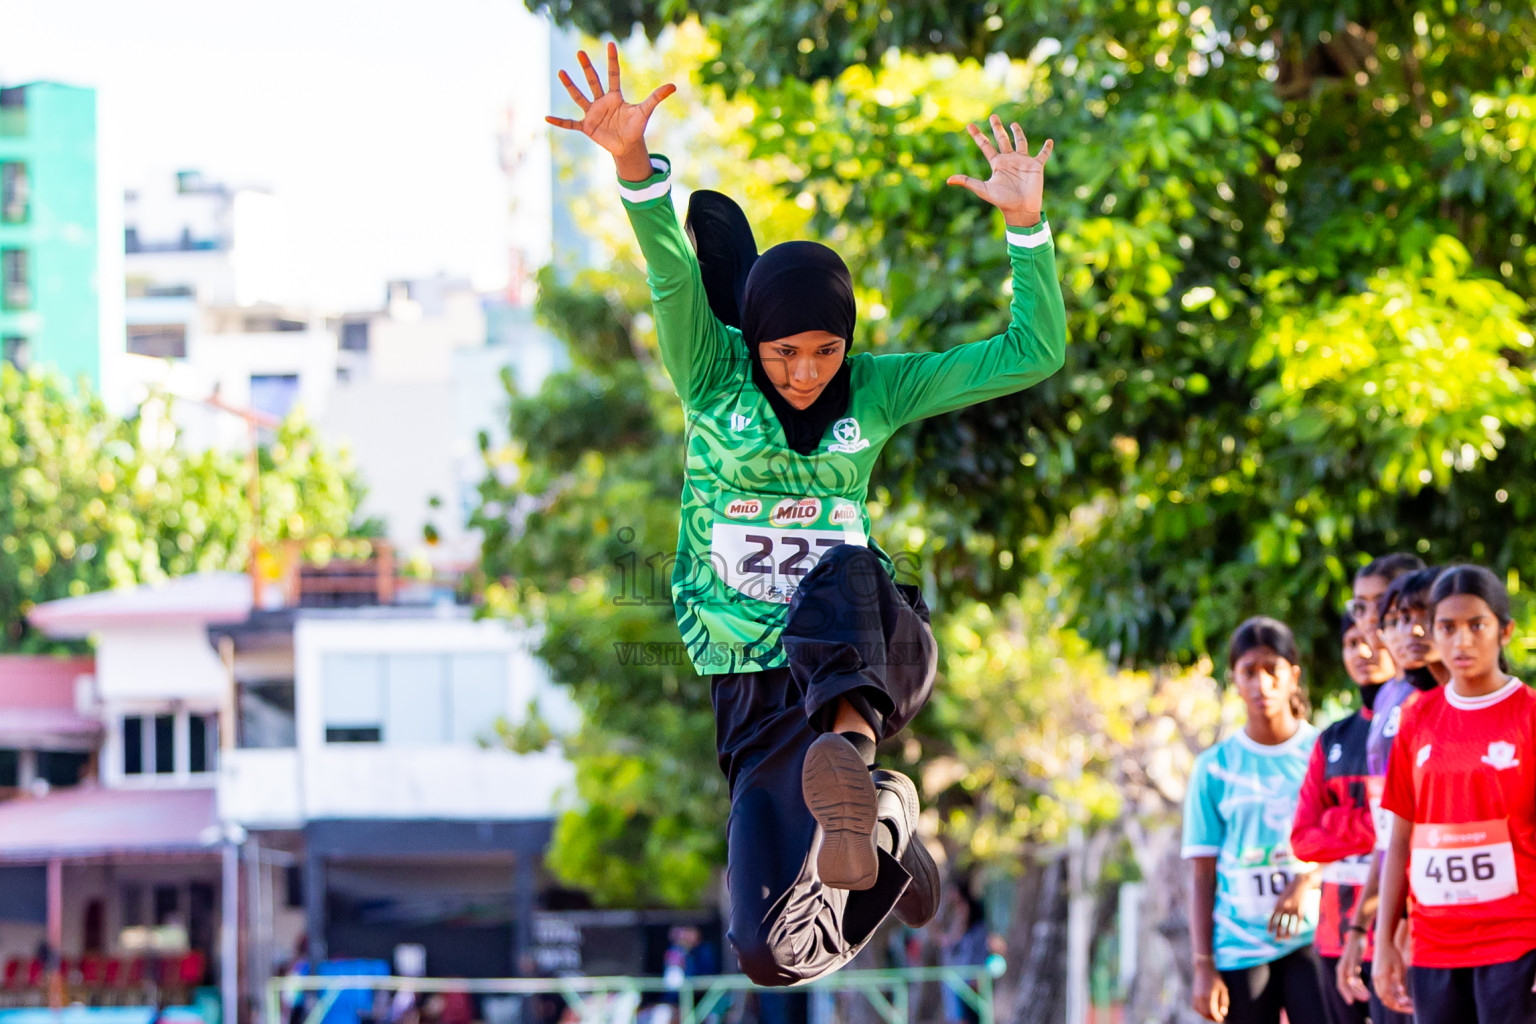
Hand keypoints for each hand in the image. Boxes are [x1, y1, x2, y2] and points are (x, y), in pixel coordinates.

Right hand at [546, 42, 675, 178]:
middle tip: (580, 52)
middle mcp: (601, 101)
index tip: (610, 44)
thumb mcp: (645, 111)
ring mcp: (592, 113)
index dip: (612, 60)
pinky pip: (570, 124)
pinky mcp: (587, 127)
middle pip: (593, 81)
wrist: (627, 146)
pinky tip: (547, 118)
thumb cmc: (635, 127)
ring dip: (570, 86)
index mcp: (614, 96)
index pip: (613, 74)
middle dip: (587, 68)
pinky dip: (559, 122)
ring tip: (561, 72)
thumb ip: (656, 97)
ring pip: (579, 97)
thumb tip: (673, 86)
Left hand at [946, 114, 1053, 227]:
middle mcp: (1009, 160)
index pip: (985, 145)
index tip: (969, 125)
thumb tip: (948, 180)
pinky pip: (1042, 155)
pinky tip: (1049, 141)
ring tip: (1013, 124)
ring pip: (1020, 143)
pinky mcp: (1036, 166)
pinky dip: (1046, 148)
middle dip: (997, 128)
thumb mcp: (983, 189)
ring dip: (1018, 133)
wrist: (1020, 210)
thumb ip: (967, 182)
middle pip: (1002, 139)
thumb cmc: (1002, 201)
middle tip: (993, 116)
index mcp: (997, 164)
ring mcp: (1023, 162)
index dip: (977, 135)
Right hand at [1191, 961, 1228, 1021]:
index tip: (1222, 1019)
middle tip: (1219, 1018)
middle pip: (1205, 1014)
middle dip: (1212, 1018)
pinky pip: (1196, 1007)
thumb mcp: (1224, 989)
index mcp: (1208, 996)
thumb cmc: (1215, 979)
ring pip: (1200, 1011)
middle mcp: (1200, 998)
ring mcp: (1195, 997)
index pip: (1212, 1013)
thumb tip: (1223, 1013)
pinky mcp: (1193, 996)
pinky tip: (1206, 1010)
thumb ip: (1224, 1002)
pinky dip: (1201, 1011)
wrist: (1203, 968)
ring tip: (1213, 1014)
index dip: (1217, 1018)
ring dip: (1206, 1015)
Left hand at [1267, 872, 1315, 939]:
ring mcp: (1292, 909)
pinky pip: (1297, 921)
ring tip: (1285, 939)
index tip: (1269, 932)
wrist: (1300, 884)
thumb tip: (1275, 916)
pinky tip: (1294, 933)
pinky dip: (1296, 927)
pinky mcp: (1300, 910)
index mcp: (1277, 904)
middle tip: (1276, 940)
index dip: (1270, 926)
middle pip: (1280, 922)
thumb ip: (1278, 906)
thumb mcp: (1281, 897)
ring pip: (1288, 924)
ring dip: (1287, 932)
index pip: (1272, 917)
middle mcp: (1284, 907)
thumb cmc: (1289, 891)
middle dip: (1278, 932)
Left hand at [1334, 930, 1370, 1004]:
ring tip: (1367, 997)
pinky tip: (1366, 986)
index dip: (1345, 994)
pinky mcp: (1353, 960)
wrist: (1356, 936)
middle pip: (1343, 985)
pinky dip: (1359, 983)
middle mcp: (1341, 968)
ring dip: (1358, 991)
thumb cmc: (1356, 951)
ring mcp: (1346, 964)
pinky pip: (1354, 974)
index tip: (1352, 1002)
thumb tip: (1357, 984)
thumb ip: (1354, 972)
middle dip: (1352, 995)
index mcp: (1341, 969)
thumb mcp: (1354, 963)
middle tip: (1363, 1001)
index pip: (1340, 986)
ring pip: (1350, 982)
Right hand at [1372, 934, 1413, 1014]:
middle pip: (1384, 998)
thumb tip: (1402, 995)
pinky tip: (1401, 992)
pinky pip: (1382, 988)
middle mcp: (1376, 979)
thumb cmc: (1392, 953)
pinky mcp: (1376, 975)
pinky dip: (1391, 993)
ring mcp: (1375, 977)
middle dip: (1397, 1005)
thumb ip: (1400, 981)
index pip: (1388, 997)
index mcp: (1381, 977)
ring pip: (1383, 994)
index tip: (1410, 1006)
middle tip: (1410, 1007)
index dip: (1398, 1004)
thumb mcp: (1399, 968)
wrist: (1383, 942)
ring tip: (1407, 1001)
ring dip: (1394, 1000)